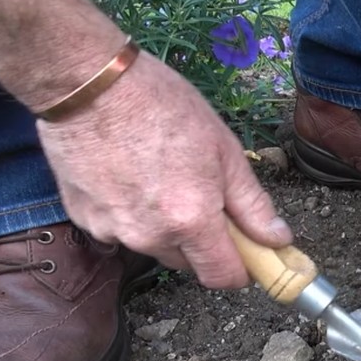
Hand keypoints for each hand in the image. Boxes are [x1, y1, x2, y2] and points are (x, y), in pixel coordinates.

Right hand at [34, 51, 291, 288]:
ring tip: (162, 177)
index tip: (247, 251)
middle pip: (189, 264)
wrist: (87, 83)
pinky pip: (121, 230)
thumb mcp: (224, 151)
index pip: (222, 277)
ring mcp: (111, 230)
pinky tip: (130, 176)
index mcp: (190, 221)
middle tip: (203, 197)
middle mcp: (149, 236)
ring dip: (167, 228)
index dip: (241, 268)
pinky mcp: (83, 218)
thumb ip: (252, 205)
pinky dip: (132, 214)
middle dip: (204, 242)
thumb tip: (277, 240)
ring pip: (155, 247)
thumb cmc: (161, 106)